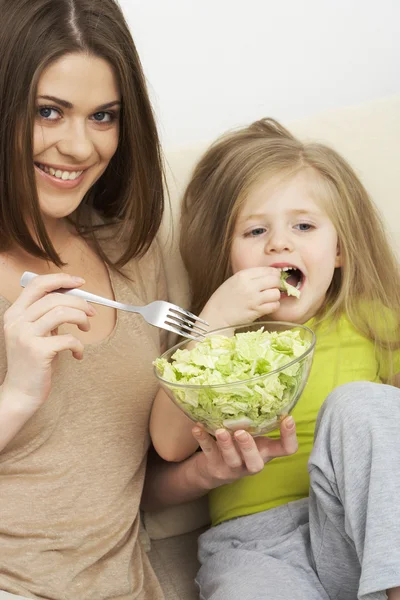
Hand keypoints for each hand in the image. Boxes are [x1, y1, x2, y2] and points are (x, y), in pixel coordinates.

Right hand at [2, 273, 95, 416]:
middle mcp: (17, 322)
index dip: (61, 279)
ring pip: (62, 312)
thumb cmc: (32, 362)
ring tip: (85, 329)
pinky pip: (68, 339)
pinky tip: (78, 353)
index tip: (80, 282)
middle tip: (91, 313)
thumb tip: (73, 297)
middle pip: (55, 297)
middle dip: (79, 302)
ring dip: (81, 318)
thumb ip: (46, 315)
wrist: (21, 393)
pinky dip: (79, 345)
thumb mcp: (33, 333)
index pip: (37, 284)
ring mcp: (25, 336)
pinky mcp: (38, 352)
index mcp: (14, 313)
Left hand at [190, 416, 297, 489]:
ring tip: (221, 431)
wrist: (213, 470)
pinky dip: (203, 439)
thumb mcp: (254, 436)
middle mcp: (251, 462)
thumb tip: (263, 385)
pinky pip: (208, 453)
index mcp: (265, 452)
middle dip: (249, 448)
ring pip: (232, 459)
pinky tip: (197, 428)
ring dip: (226, 445)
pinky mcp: (214, 467)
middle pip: (256, 463)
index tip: (288, 418)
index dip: (290, 437)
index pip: (286, 449)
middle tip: (242, 433)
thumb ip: (259, 421)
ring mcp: (232, 467)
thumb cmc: (239, 446)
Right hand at [201, 267, 280, 328]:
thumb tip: (270, 274)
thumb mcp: (234, 281)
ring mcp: (253, 299)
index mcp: (243, 275)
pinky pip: (274, 306)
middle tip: (273, 288)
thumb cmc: (224, 298)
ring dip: (275, 296)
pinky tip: (267, 306)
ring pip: (276, 293)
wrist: (216, 315)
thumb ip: (250, 276)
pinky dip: (273, 306)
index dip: (274, 274)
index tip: (274, 278)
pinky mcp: (256, 311)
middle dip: (277, 284)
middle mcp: (249, 286)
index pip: (268, 270)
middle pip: (275, 280)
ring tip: (269, 298)